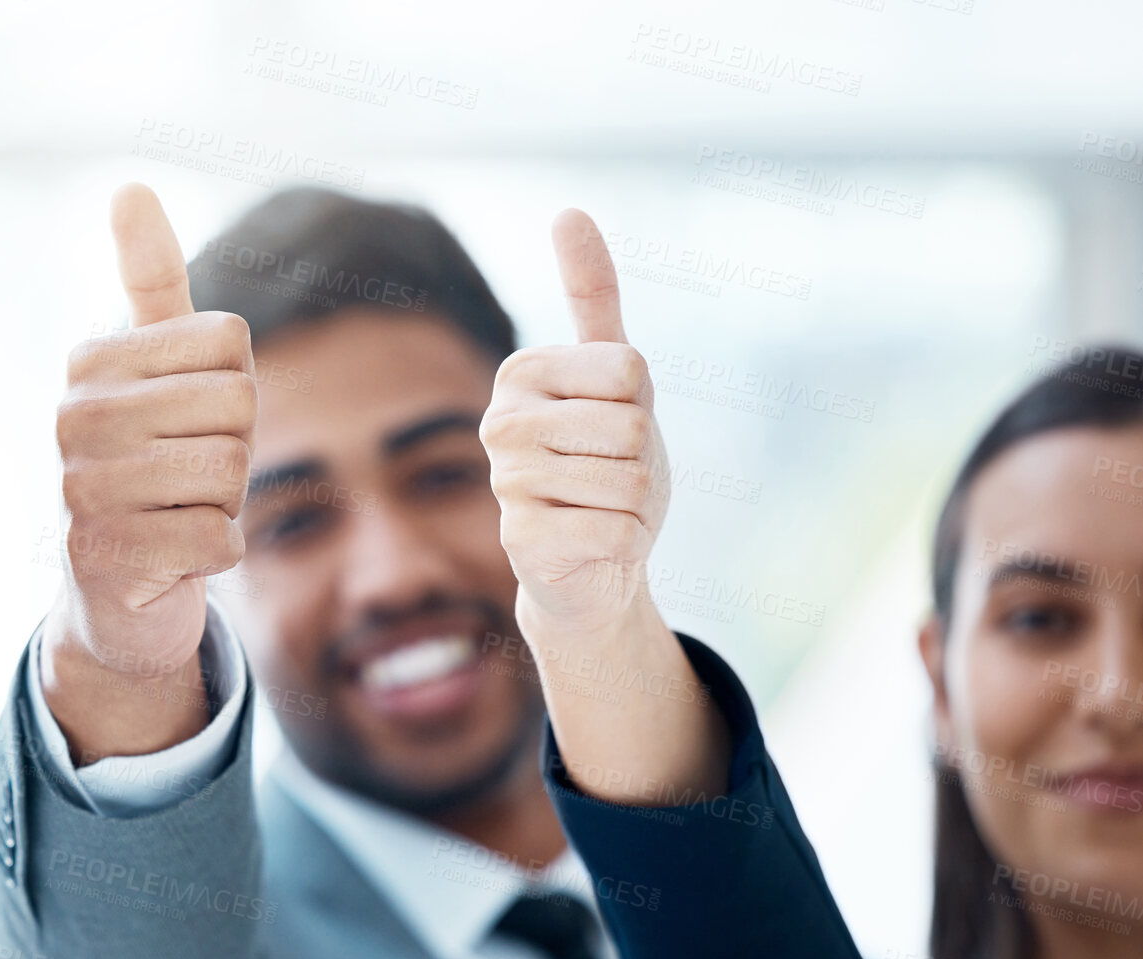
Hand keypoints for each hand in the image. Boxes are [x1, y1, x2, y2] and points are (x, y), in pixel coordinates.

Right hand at [39, 184, 255, 756]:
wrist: (114, 595)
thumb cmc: (150, 470)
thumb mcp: (156, 371)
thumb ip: (150, 283)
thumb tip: (130, 187)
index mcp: (89, 365)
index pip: (227, 345)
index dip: (233, 392)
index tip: (186, 424)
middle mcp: (71, 419)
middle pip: (235, 406)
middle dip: (234, 452)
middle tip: (186, 479)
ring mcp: (80, 490)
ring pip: (229, 471)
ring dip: (225, 503)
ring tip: (177, 512)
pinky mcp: (103, 558)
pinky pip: (222, 538)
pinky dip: (218, 553)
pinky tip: (175, 558)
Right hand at [479, 208, 669, 642]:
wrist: (591, 564)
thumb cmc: (607, 466)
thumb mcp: (618, 382)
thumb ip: (592, 298)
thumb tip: (568, 210)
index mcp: (521, 374)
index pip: (628, 370)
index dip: (641, 406)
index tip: (611, 425)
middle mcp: (500, 424)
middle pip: (630, 427)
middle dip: (642, 460)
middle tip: (610, 477)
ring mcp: (506, 484)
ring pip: (627, 481)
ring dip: (636, 505)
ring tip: (602, 511)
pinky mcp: (521, 541)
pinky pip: (616, 530)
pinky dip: (626, 544)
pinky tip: (593, 546)